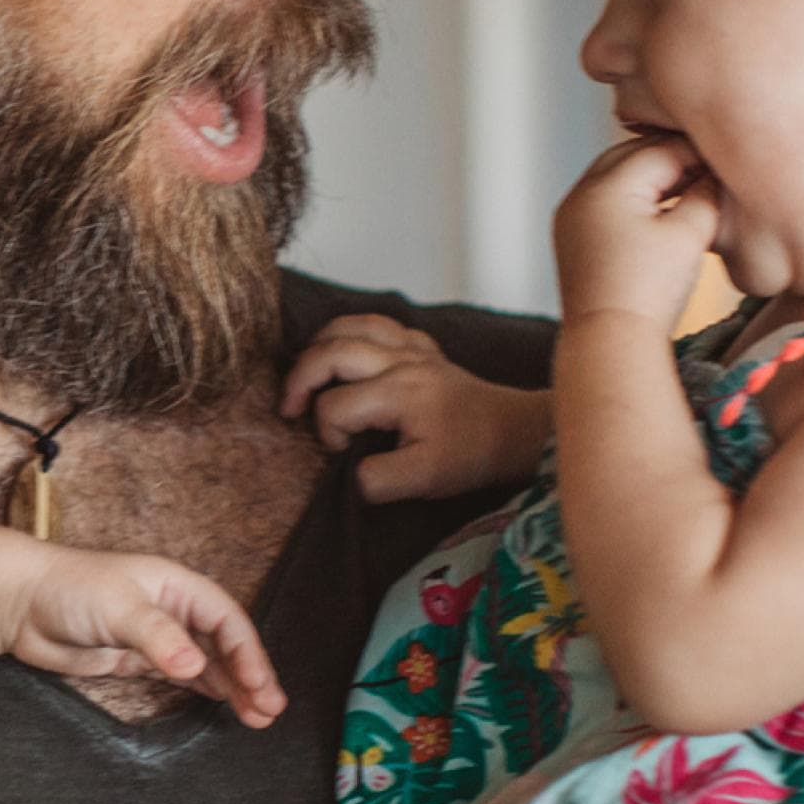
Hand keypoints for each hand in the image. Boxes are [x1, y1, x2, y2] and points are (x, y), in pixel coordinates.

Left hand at [7, 549, 285, 727]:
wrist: (20, 604)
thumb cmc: (69, 589)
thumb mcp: (118, 607)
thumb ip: (158, 637)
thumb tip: (196, 666)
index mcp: (177, 586)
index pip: (227, 619)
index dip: (248, 652)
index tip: (260, 685)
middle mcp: (174, 609)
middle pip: (225, 644)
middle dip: (250, 675)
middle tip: (271, 710)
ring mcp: (158, 636)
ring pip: (209, 663)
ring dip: (234, 687)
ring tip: (258, 717)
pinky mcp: (139, 660)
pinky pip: (184, 677)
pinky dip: (207, 690)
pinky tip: (225, 706)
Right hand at [281, 313, 549, 501]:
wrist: (513, 433)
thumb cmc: (470, 455)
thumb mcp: (425, 480)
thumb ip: (379, 480)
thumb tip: (349, 473)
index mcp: (400, 392)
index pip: (335, 406)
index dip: (327, 434)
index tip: (344, 453)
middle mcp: (402, 361)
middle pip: (331, 351)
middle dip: (300, 379)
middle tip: (289, 408)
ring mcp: (412, 348)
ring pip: (351, 324)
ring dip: (319, 345)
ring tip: (305, 372)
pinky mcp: (422, 346)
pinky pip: (377, 322)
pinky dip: (351, 332)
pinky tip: (346, 352)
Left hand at [554, 136, 718, 329]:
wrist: (610, 341)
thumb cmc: (650, 290)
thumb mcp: (690, 233)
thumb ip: (707, 193)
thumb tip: (714, 174)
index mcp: (607, 185)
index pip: (660, 149)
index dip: (698, 151)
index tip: (727, 158)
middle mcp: (580, 193)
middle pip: (632, 155)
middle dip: (672, 158)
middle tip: (710, 169)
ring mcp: (571, 216)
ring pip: (616, 177)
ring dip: (652, 178)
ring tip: (691, 189)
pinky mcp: (572, 239)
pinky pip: (605, 202)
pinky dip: (633, 199)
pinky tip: (662, 211)